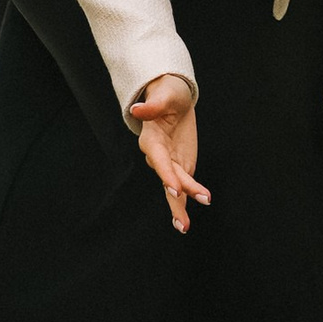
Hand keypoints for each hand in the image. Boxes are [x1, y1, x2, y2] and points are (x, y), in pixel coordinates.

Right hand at [128, 75, 208, 234]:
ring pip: (173, 189)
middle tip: (183, 221)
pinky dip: (186, 201)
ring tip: (185, 227)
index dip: (166, 174)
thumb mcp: (164, 95)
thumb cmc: (167, 94)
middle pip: (167, 178)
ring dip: (179, 207)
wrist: (173, 99)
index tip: (176, 189)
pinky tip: (186, 221)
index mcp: (152, 139)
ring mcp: (168, 163)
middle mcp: (157, 155)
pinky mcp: (179, 167)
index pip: (159, 159)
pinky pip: (182, 187)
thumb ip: (153, 105)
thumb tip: (136, 109)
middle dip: (175, 198)